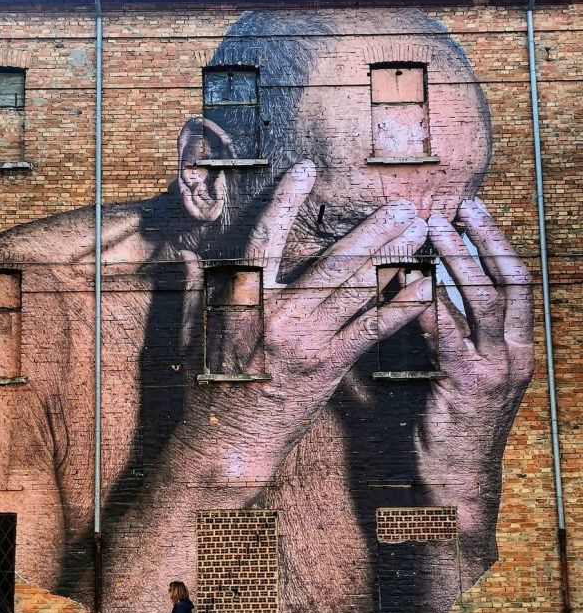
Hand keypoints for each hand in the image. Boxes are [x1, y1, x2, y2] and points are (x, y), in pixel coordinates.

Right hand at [176, 160, 433, 481]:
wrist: (230, 442)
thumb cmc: (208, 387)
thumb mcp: (191, 336)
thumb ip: (196, 292)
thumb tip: (187, 254)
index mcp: (243, 300)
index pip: (265, 238)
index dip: (285, 200)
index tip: (306, 170)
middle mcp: (280, 314)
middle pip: (332, 261)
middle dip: (373, 229)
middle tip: (404, 204)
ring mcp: (309, 340)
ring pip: (359, 289)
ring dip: (394, 256)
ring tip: (422, 230)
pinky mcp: (331, 365)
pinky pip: (373, 329)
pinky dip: (402, 305)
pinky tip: (426, 284)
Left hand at [417, 198, 533, 576]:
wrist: (458, 487)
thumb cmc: (450, 431)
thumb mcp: (458, 382)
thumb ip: (444, 342)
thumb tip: (412, 302)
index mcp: (515, 351)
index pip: (515, 285)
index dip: (497, 247)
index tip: (476, 214)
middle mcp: (515, 354)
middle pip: (509, 281)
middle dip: (485, 240)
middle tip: (462, 204)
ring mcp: (496, 368)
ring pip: (485, 299)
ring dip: (459, 259)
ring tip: (437, 227)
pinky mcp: (469, 384)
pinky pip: (449, 332)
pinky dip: (430, 301)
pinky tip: (412, 277)